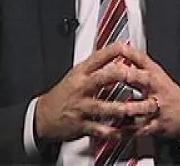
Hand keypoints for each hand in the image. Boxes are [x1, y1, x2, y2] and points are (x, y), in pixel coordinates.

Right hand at [34, 42, 157, 142]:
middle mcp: (82, 88)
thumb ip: (96, 67)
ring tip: (136, 108)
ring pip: (104, 107)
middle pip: (102, 77)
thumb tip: (116, 56)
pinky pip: (100, 130)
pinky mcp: (82, 125)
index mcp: (81, 73)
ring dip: (122, 108)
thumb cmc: (63, 94)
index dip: (114, 51)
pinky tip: (125, 132)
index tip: (128, 48)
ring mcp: (82, 107)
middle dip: (120, 76)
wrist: (43, 116)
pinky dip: (114, 132)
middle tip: (135, 75)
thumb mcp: (76, 75)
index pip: (98, 57)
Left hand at [119, 46, 179, 145]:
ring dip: (131, 107)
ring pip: (144, 107)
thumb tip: (119, 50)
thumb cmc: (167, 93)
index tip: (119, 47)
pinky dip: (126, 131)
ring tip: (120, 108)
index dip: (131, 52)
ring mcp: (157, 107)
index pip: (142, 58)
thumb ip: (137, 64)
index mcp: (154, 73)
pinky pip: (140, 129)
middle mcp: (156, 88)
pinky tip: (115, 131)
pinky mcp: (156, 125)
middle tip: (121, 73)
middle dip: (132, 76)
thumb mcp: (155, 74)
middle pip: (145, 79)